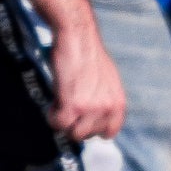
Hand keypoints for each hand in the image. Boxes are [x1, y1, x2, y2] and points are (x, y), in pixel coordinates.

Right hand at [36, 0, 127, 143]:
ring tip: (59, 105)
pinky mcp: (73, 105)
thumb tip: (94, 113)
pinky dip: (53, 117)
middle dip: (75, 124)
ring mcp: (91, 109)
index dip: (93, 128)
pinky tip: (52, 105)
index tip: (82, 120)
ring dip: (63, 122)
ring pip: (74, 133)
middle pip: (88, 135)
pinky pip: (59, 124)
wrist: (77, 35)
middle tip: (66, 108)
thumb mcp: (106, 80)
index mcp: (118, 104)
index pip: (109, 132)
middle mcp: (108, 109)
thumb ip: (103, 99)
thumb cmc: (87, 53)